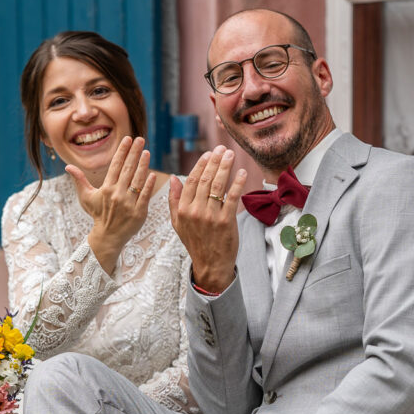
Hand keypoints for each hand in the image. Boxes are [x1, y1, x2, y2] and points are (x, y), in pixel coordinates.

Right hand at [66, 136, 155, 274]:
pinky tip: (153, 174)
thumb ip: (79, 180)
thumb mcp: (87, 197)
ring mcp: (128, 204)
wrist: (107, 236)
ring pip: (137, 181)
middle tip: (140, 139)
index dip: (122, 151)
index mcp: (106, 188)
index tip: (127, 138)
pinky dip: (148, 185)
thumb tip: (67, 166)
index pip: (115, 165)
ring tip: (147, 152)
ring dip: (143, 165)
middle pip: (127, 170)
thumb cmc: (98, 215)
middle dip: (134, 153)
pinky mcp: (138, 213)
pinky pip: (145, 196)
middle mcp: (117, 194)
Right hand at [168, 147, 245, 292]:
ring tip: (231, 155)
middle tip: (222, 149)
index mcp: (182, 210)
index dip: (200, 165)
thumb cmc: (195, 242)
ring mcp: (210, 216)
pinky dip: (237, 183)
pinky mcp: (226, 221)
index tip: (208, 154)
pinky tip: (241, 173)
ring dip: (225, 167)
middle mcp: (195, 212)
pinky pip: (232, 198)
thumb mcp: (177, 223)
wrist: (210, 264)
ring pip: (217, 186)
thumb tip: (172, 178)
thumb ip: (174, 200)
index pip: (190, 181)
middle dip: (215, 161)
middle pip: (204, 180)